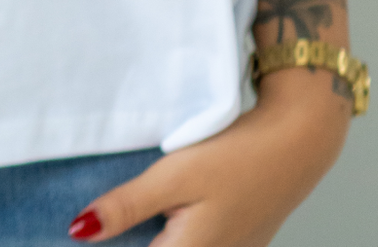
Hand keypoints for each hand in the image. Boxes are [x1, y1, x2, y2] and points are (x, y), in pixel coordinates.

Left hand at [74, 70, 350, 246]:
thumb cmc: (238, 155)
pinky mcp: (237, 243)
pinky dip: (170, 233)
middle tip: (102, 214)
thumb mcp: (174, 175)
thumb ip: (126, 207)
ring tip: (128, 209)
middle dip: (125, 239)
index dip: (109, 243)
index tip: (87, 227)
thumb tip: (79, 231)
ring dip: (147, 236)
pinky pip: (193, 244)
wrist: (298, 142)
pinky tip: (160, 210)